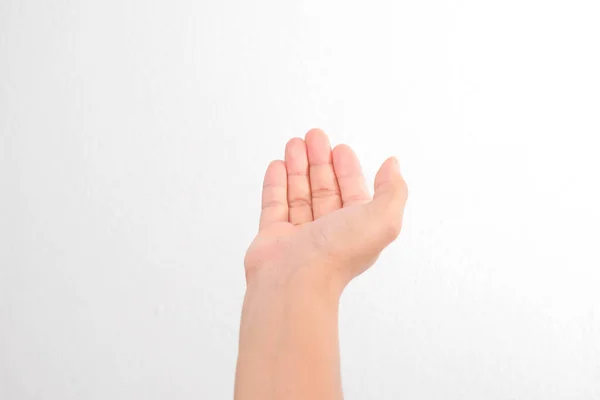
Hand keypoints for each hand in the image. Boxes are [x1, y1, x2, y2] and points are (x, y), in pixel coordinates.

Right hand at [244, 129, 407, 293]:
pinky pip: (274, 204)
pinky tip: (277, 166)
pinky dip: (276, 184)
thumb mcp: (383, 218)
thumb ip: (392, 190)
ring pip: (299, 193)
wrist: (294, 281)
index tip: (339, 148)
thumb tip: (393, 165)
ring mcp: (299, 233)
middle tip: (313, 136)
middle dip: (320, 161)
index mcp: (356, 227)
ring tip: (294, 144)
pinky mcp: (273, 235)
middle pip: (324, 189)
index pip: (352, 191)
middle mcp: (329, 231)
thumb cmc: (338, 252)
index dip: (347, 168)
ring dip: (298, 167)